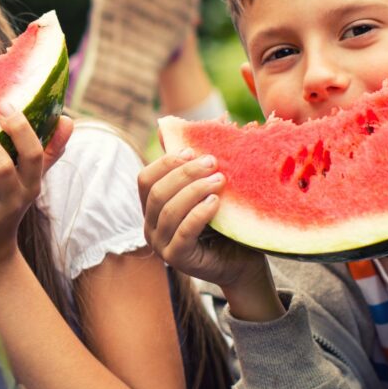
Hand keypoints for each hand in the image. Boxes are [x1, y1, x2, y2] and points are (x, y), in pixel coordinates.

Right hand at [138, 149, 268, 289]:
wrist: (242, 261)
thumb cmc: (224, 224)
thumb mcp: (206, 191)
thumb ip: (191, 168)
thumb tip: (169, 128)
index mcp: (152, 208)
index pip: (145, 179)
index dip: (166, 162)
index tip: (192, 151)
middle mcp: (150, 227)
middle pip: (157, 192)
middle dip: (185, 173)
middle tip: (213, 162)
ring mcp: (160, 245)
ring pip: (169, 210)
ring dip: (195, 190)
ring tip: (220, 181)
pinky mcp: (177, 259)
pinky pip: (184, 231)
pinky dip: (199, 213)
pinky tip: (216, 202)